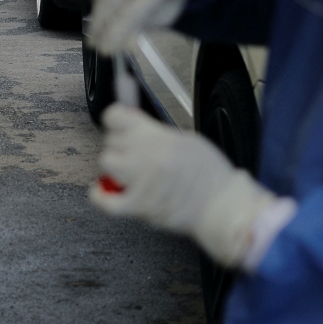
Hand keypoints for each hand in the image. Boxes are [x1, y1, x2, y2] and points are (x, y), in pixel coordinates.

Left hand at [90, 105, 276, 267]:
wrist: (222, 206)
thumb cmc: (209, 174)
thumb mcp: (186, 138)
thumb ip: (155, 131)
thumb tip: (132, 121)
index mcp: (157, 136)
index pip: (115, 117)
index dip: (115, 118)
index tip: (118, 122)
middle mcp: (144, 156)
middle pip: (111, 139)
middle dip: (120, 142)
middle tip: (133, 149)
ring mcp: (139, 182)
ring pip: (106, 163)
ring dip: (114, 165)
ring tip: (128, 170)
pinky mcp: (138, 207)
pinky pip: (105, 200)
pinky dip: (100, 195)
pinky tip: (105, 189)